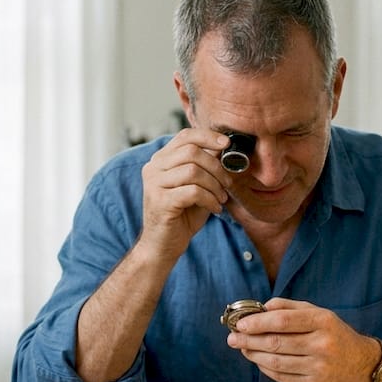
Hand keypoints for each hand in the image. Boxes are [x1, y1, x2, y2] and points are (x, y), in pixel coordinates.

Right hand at [136, 127, 231, 260]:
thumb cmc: (182, 215)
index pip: (184, 136)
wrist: (163, 245)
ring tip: (221, 198)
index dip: (207, 136)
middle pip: (191, 152)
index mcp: (160, 161)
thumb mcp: (195, 186)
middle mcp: (153, 168)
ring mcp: (154, 184)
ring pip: (193, 171)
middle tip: (227, 183)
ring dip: (215, 185)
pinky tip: (215, 208)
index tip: (226, 144)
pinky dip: (210, 199)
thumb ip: (205, 167)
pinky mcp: (160, 201)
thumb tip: (222, 148)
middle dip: (216, 167)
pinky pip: (193, 191)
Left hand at [226, 298, 380, 381]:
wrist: (359, 364)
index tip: (240, 323)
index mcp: (323, 322)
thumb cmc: (332, 334)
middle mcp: (323, 345)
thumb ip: (289, 307)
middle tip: (232, 337)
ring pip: (276, 362)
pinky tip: (258, 360)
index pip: (283, 320)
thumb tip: (259, 308)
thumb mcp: (318, 313)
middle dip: (249, 340)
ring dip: (254, 355)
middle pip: (276, 343)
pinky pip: (282, 377)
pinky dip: (265, 368)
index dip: (258, 322)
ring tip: (243, 348)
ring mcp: (319, 368)